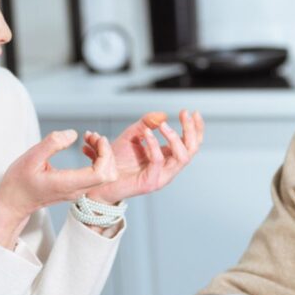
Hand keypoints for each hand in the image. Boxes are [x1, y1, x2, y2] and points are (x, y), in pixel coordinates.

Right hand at [0, 130, 116, 248]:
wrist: (13, 202)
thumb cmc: (19, 182)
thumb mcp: (30, 158)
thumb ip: (52, 144)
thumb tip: (74, 134)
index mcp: (68, 184)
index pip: (102, 174)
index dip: (105, 154)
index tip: (94, 138)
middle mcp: (77, 190)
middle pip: (109, 174)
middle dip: (105, 151)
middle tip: (91, 135)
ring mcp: (78, 190)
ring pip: (105, 174)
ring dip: (102, 154)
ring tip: (88, 138)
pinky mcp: (76, 188)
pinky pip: (96, 175)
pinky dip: (96, 159)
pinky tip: (85, 148)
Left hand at [80, 110, 204, 204]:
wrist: (99, 179)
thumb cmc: (116, 160)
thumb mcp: (132, 135)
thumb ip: (146, 124)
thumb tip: (163, 115)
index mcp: (168, 158)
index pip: (190, 144)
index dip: (195, 128)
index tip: (193, 111)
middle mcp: (169, 168)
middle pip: (192, 150)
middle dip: (191, 130)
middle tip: (185, 114)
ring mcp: (162, 177)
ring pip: (182, 158)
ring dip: (174, 138)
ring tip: (163, 125)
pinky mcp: (150, 182)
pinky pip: (158, 161)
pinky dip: (154, 144)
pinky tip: (146, 133)